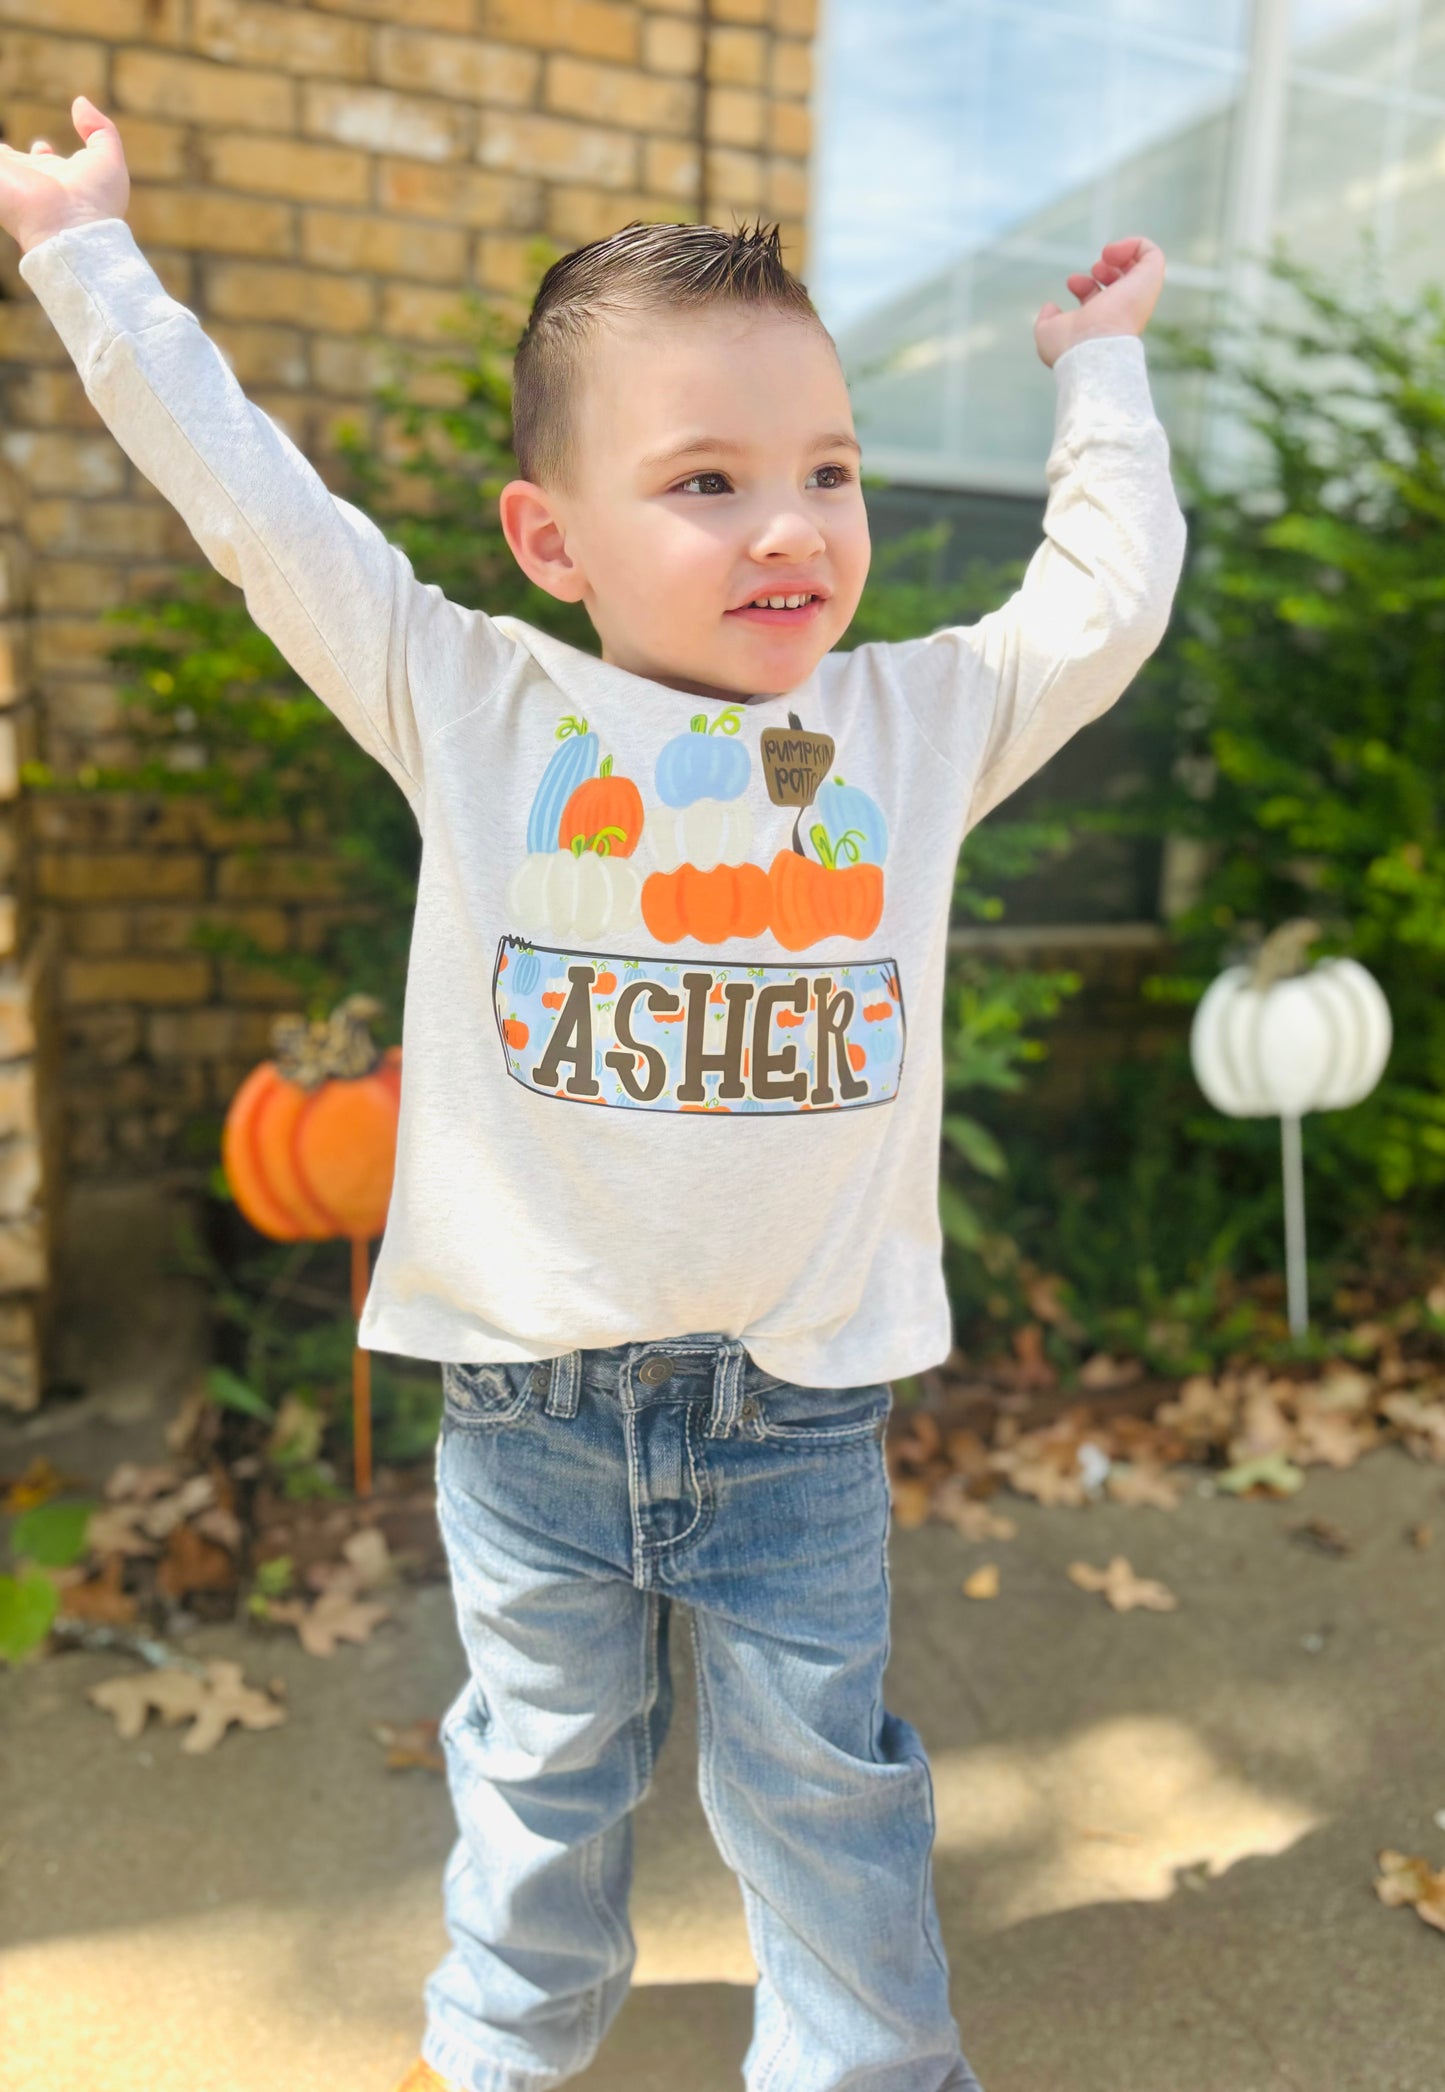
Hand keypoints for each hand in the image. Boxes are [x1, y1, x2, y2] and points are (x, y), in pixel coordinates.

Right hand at [0, 94, 128, 256]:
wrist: (70, 230)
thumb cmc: (95, 200)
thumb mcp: (108, 158)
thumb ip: (99, 129)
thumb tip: (80, 102)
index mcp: (56, 176)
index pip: (41, 162)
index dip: (41, 153)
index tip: (42, 148)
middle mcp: (30, 181)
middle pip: (14, 165)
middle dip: (9, 157)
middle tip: (5, 151)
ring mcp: (8, 182)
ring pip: (0, 165)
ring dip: (0, 162)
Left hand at [1034, 236, 1164, 368]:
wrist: (1092, 350)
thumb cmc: (1069, 348)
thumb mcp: (1047, 333)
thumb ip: (1047, 319)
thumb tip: (1051, 307)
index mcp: (1103, 325)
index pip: (1101, 301)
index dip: (1085, 286)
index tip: (1072, 282)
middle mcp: (1123, 311)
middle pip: (1121, 284)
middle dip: (1104, 269)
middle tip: (1094, 269)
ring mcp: (1138, 296)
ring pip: (1142, 268)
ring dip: (1121, 253)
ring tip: (1106, 255)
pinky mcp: (1150, 280)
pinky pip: (1151, 253)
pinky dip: (1133, 244)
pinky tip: (1112, 251)